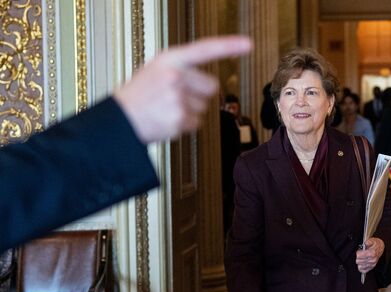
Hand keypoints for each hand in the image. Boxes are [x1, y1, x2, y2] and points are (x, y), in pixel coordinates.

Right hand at [114, 35, 251, 143]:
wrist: (119, 120)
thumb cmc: (138, 95)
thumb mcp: (156, 70)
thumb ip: (181, 69)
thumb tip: (209, 83)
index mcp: (170, 59)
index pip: (204, 48)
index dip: (228, 45)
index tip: (248, 44)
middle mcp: (176, 76)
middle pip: (212, 87)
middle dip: (199, 94)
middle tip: (176, 97)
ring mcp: (179, 98)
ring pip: (204, 107)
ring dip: (190, 111)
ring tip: (167, 109)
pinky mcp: (181, 118)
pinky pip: (197, 123)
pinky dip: (185, 125)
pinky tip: (168, 119)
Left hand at [356, 237, 384, 273]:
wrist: (380, 249)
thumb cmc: (375, 245)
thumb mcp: (372, 240)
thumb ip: (368, 241)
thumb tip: (366, 243)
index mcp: (372, 253)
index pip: (359, 256)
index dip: (358, 252)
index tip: (359, 251)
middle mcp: (372, 260)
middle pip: (358, 261)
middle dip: (357, 257)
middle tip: (360, 254)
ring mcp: (372, 265)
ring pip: (360, 266)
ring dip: (359, 262)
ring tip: (361, 258)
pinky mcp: (371, 268)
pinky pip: (362, 270)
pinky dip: (361, 267)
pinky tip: (362, 263)